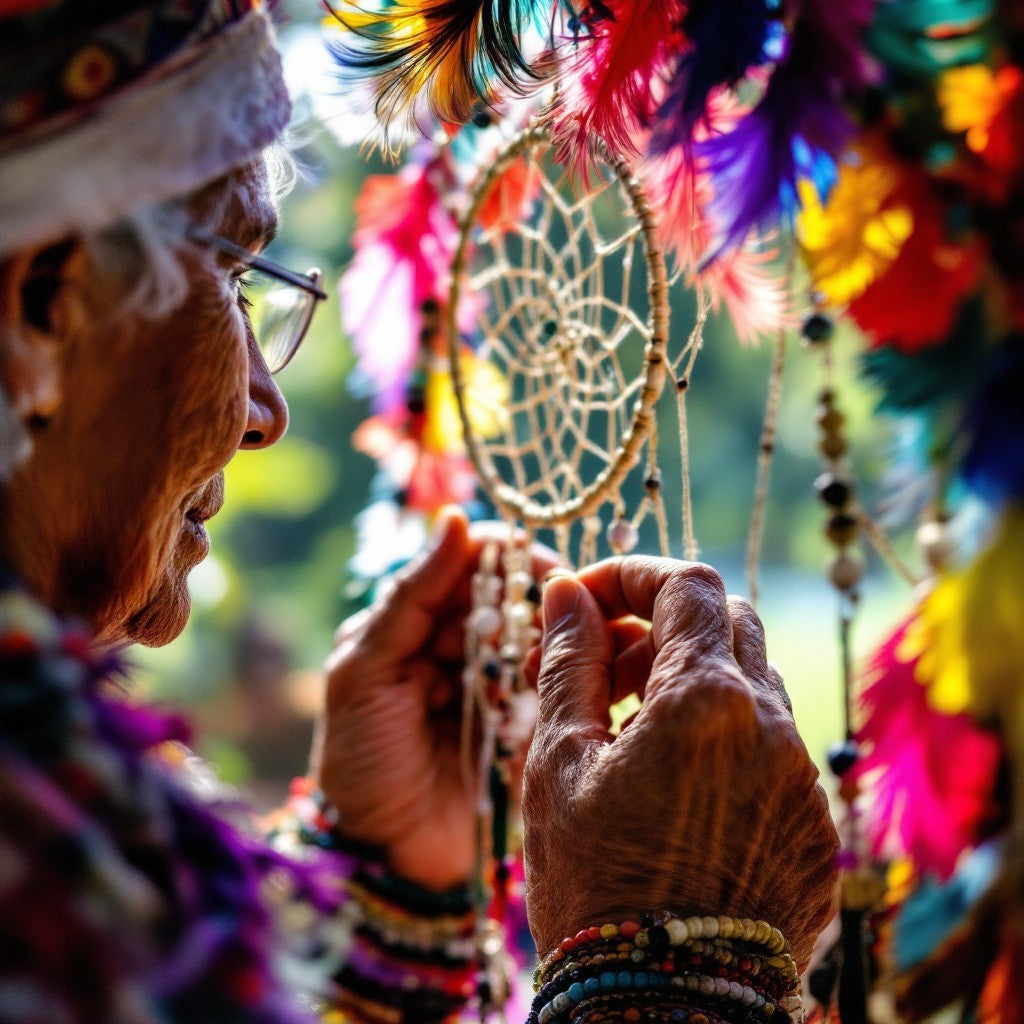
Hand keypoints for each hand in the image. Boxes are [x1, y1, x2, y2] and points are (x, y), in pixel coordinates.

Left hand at [315, 509, 559, 889]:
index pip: (468, 565)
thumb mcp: (366, 670)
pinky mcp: (525, 725)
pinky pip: (553, 687)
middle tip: (564, 615)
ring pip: (540, 640)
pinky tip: (572, 684)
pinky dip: (564, 681)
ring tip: (566, 656)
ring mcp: (494, 686)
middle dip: (537, 602)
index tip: (542, 566)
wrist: (381, 859)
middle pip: (512, 599)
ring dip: (554, 643)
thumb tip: (454, 518)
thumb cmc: (359, 760)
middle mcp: (456, 646)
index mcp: (414, 623)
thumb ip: (410, 596)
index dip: (506, 558)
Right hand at [522, 558, 837, 967]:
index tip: (585, 599)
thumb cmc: (589, 885)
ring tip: (626, 730)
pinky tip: (672, 786)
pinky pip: (772, 748)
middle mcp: (775, 728)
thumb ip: (569, 659)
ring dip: (690, 681)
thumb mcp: (558, 760)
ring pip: (752, 684)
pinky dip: (723, 737)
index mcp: (708, 701)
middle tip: (599, 668)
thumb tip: (565, 590)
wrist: (656, 1011)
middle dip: (658, 626)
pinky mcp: (814, 826)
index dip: (630, 574)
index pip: (687, 583)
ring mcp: (803, 780)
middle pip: (727, 622)